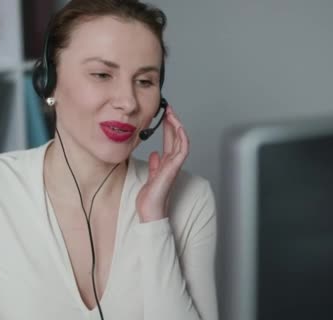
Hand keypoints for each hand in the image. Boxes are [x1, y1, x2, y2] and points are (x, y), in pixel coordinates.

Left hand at [136, 105, 189, 221]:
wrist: (150, 212)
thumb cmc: (150, 199)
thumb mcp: (150, 177)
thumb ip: (154, 165)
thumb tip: (155, 154)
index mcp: (166, 164)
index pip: (170, 141)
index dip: (169, 128)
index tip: (164, 115)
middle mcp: (172, 163)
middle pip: (176, 138)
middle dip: (173, 122)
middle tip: (168, 108)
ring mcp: (174, 166)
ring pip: (180, 142)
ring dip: (177, 127)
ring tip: (171, 114)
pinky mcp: (173, 170)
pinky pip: (182, 152)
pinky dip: (182, 139)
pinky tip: (178, 128)